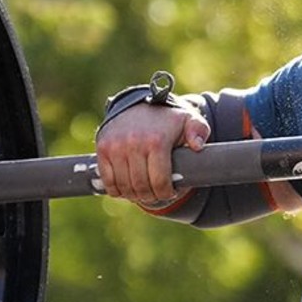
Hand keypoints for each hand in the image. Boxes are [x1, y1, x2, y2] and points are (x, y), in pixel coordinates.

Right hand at [94, 103, 209, 204]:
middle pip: (141, 187)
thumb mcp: (189, 120)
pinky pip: (107, 180)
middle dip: (151, 197)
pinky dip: (117, 190)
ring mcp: (115, 146)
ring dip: (135, 195)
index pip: (160, 182)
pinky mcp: (102, 148)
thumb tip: (197, 146)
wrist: (139, 105)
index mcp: (157, 141)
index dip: (166, 193)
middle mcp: (134, 143)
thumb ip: (199, 131)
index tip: (170, 193)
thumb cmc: (168, 119)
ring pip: (124, 186)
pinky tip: (127, 188)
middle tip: (157, 195)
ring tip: (144, 192)